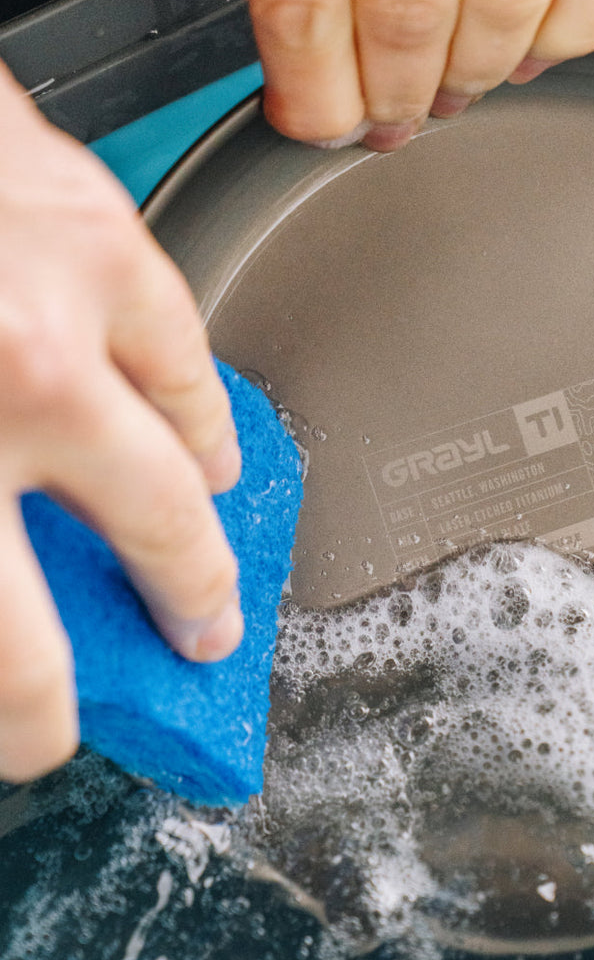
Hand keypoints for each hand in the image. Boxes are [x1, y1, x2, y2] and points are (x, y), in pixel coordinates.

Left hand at [0, 63, 242, 782]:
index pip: (14, 664)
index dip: (31, 725)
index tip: (39, 738)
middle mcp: (13, 385)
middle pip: (162, 541)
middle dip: (190, 608)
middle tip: (198, 635)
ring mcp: (65, 296)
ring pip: (191, 435)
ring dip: (207, 496)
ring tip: (208, 517)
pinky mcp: (93, 221)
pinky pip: (181, 340)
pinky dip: (194, 396)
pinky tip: (190, 418)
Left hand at [243, 0, 593, 149]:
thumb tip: (300, 44)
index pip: (304, 7)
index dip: (308, 91)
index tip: (312, 126)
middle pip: (404, 27)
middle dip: (389, 96)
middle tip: (385, 123)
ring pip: (495, 27)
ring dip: (464, 81)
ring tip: (445, 95)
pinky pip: (581, 10)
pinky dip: (550, 49)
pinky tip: (520, 58)